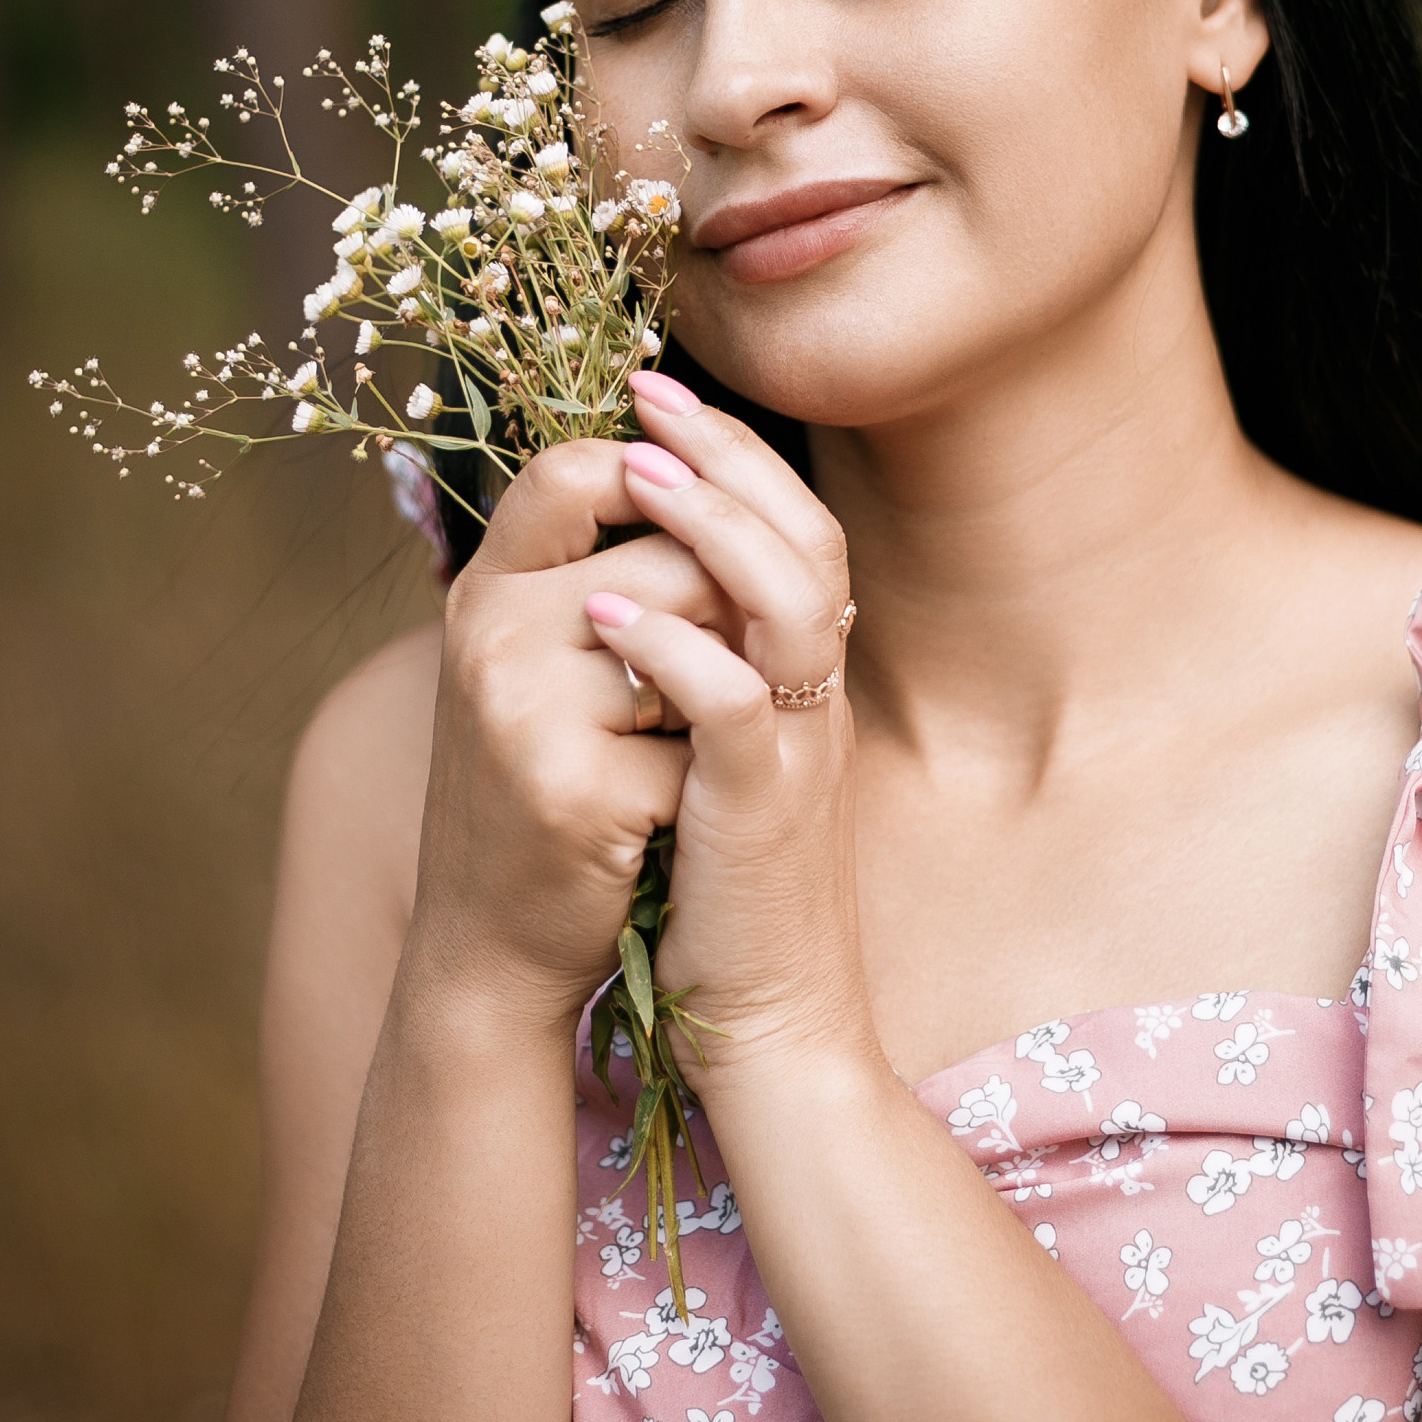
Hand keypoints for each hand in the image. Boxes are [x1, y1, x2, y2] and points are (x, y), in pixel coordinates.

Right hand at [410, 439, 730, 1026]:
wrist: (491, 946)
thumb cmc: (539, 791)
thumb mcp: (538, 669)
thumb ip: (594, 576)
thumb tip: (707, 469)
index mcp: (484, 592)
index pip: (573, 469)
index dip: (658, 476)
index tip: (706, 524)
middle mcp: (491, 633)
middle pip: (674, 558)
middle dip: (723, 618)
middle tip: (710, 690)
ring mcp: (526, 709)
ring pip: (701, 641)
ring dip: (723, 694)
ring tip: (682, 749)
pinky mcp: (575, 788)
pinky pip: (706, 740)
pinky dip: (709, 782)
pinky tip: (668, 820)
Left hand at [581, 377, 876, 1085]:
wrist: (773, 1031)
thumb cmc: (725, 900)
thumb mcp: (716, 767)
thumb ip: (699, 683)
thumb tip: (633, 599)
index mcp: (801, 682)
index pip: (792, 531)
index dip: (731, 455)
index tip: (654, 396)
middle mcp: (813, 700)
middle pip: (806, 536)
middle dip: (725, 454)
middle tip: (649, 390)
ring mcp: (796, 752)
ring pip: (791, 601)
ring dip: (711, 528)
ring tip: (639, 473)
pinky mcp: (761, 814)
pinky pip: (737, 707)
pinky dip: (677, 648)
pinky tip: (608, 612)